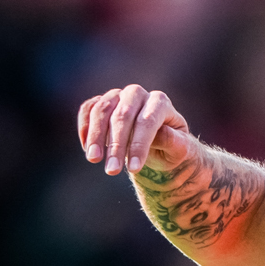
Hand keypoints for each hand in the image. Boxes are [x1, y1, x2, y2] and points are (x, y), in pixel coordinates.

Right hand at [77, 83, 194, 178]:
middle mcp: (138, 94)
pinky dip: (84, 127)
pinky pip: (88, 109)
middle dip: (116, 145)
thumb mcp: (180, 150)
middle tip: (111, 171)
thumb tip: (160, 134)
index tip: (134, 170)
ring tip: (93, 159)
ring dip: (95, 136)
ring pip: (101, 109)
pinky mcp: (103, 103)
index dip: (140, 145)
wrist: (160, 144)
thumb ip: (173, 141)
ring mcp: (118, 96)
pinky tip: (86, 147)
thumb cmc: (172, 148)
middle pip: (122, 115)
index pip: (147, 121)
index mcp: (161, 103)